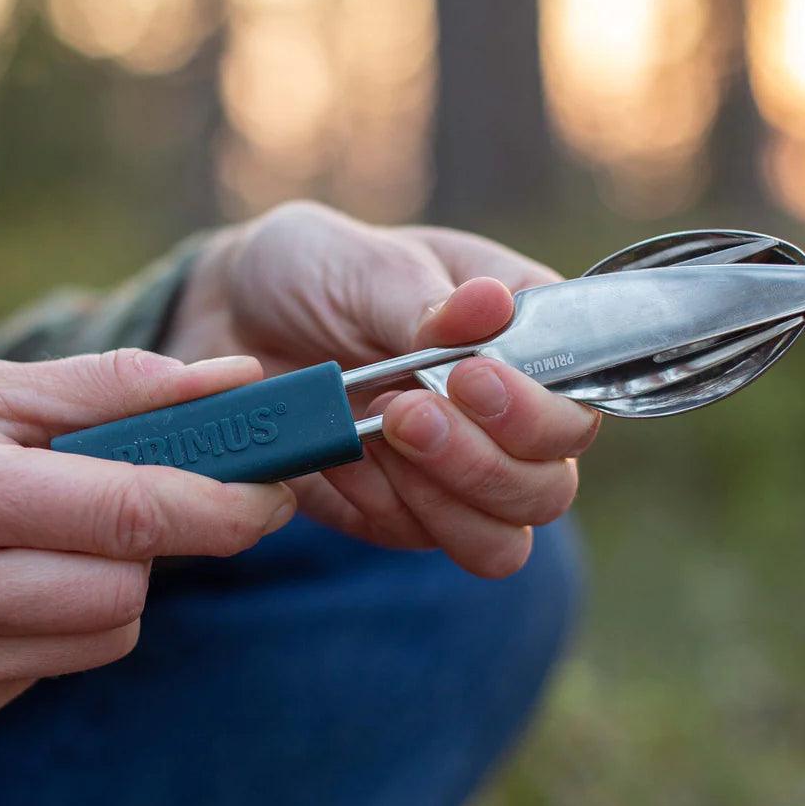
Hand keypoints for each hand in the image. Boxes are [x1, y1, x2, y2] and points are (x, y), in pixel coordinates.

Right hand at [0, 351, 294, 734]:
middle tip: (128, 497)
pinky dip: (65, 618)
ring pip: (108, 632)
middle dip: (154, 541)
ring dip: (113, 580)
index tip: (275, 490)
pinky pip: (61, 663)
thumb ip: (116, 385)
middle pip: (127, 587)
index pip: (127, 513)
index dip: (223, 505)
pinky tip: (9, 581)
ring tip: (47, 534)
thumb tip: (235, 380)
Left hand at [166, 201, 599, 576]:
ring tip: (377, 429)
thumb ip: (425, 302)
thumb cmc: (315, 270)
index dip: (534, 411)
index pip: (574, 406)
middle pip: (549, 488)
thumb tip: (492, 305)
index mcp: (520, 340)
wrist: (231, 314)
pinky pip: (418, 540)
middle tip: (404, 409)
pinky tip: (346, 453)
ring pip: (499, 541)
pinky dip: (383, 505)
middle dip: (481, 462)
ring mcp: (454, 474)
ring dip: (441, 497)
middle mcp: (503, 418)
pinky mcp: (398, 513)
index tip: (465, 377)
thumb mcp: (364, 264)